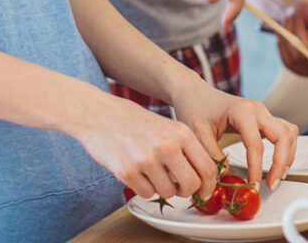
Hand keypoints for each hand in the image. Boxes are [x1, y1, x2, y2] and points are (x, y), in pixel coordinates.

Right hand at [76, 92, 219, 200]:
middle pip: (191, 185)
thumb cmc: (134, 121)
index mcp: (181, 132)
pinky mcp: (126, 171)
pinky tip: (136, 172)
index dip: (208, 186)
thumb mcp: (167, 127)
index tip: (204, 192)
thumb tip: (204, 178)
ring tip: (150, 172)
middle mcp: (166, 145)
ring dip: (161, 188)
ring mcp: (146, 159)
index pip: (208, 168)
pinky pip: (146, 194)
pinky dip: (143, 188)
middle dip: (185, 191)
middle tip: (177, 187)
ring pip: (168, 193)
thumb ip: (185, 149)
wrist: (99, 113)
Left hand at [170, 79, 298, 189]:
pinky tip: (278, 162)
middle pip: (283, 136)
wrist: (195, 93)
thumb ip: (213, 157)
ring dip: (287, 155)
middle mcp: (257, 109)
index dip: (256, 169)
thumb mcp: (198, 134)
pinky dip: (285, 148)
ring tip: (277, 175)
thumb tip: (227, 177)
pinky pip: (284, 131)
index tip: (252, 184)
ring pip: (289, 132)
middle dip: (281, 163)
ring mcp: (263, 112)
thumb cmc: (195, 109)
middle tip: (271, 184)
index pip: (256, 144)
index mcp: (241, 111)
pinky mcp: (264, 117)